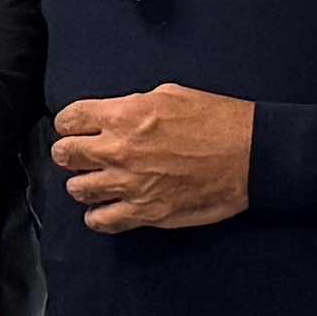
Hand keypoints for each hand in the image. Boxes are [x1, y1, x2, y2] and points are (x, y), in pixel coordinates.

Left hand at [53, 82, 253, 234]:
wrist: (252, 154)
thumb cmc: (218, 120)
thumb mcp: (169, 95)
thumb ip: (131, 106)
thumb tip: (111, 117)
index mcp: (124, 116)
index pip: (68, 120)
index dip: (70, 124)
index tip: (76, 128)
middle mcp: (119, 150)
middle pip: (64, 155)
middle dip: (70, 153)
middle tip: (82, 155)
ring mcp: (129, 184)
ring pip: (77, 190)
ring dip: (85, 184)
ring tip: (99, 181)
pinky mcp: (144, 212)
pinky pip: (100, 221)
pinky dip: (99, 216)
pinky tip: (107, 207)